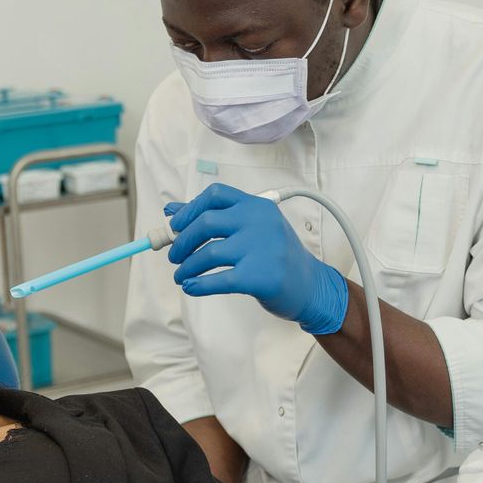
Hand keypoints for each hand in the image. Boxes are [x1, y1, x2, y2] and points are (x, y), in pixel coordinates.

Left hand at [165, 183, 348, 335]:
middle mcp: (259, 222)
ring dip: (187, 266)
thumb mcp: (251, 229)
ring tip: (181, 275)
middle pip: (206, 223)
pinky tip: (190, 287)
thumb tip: (171, 212)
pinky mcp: (260, 277)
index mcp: (257, 206)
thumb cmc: (276, 256)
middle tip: (175, 256)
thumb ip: (216, 218)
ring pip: (208, 253)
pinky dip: (198, 285)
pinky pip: (218, 280)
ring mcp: (261, 249)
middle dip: (182, 241)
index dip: (189, 209)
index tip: (176, 226)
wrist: (311, 285)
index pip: (215, 195)